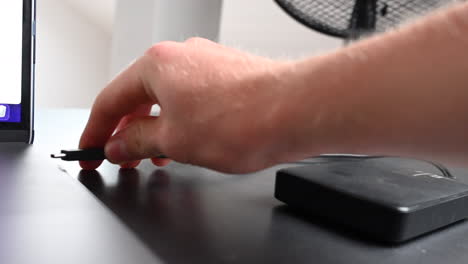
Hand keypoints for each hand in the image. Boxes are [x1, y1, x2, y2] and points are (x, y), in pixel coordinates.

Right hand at [79, 38, 289, 172]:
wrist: (296, 110)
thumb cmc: (243, 118)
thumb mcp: (175, 140)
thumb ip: (138, 141)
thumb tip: (120, 143)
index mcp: (157, 65)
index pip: (111, 99)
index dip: (96, 130)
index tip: (92, 149)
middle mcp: (181, 57)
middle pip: (138, 97)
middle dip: (127, 131)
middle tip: (121, 157)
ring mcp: (206, 63)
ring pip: (166, 99)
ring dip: (155, 128)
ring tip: (153, 156)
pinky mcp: (226, 75)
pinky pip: (191, 100)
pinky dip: (180, 121)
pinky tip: (184, 141)